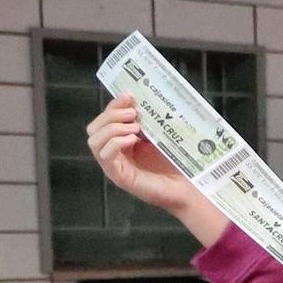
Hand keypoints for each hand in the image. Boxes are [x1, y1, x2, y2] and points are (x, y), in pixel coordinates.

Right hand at [86, 96, 225, 243]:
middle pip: (94, 128)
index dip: (113, 105)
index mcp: (121, 141)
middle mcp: (114, 153)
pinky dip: (116, 143)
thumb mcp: (160, 136)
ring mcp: (115, 166)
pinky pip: (105, 156)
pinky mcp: (120, 177)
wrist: (189, 187)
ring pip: (94, 141)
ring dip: (112, 128)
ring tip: (135, 127)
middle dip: (111, 115)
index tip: (129, 96)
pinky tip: (133, 140)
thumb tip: (139, 99)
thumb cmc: (177, 163)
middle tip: (133, 113)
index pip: (105, 119)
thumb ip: (149, 120)